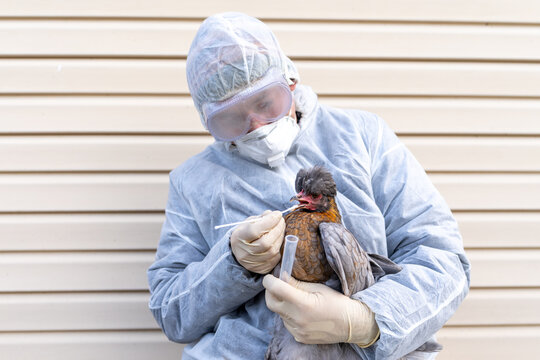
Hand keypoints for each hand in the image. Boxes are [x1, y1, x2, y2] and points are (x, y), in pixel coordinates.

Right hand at [230, 210, 284, 273]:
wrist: (240, 252)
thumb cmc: (246, 234)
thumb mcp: (249, 223)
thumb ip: (261, 218)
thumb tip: (273, 215)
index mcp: (239, 238)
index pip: (254, 231)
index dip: (269, 222)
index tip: (278, 214)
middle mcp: (245, 253)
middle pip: (266, 242)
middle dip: (278, 229)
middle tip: (281, 220)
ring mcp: (253, 263)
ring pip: (273, 250)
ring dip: (281, 237)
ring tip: (281, 228)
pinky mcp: (262, 269)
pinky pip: (276, 258)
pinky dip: (279, 247)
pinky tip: (278, 239)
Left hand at [263, 274, 378, 346]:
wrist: (351, 325)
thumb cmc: (337, 302)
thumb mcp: (318, 288)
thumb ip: (297, 284)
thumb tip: (281, 276)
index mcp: (303, 303)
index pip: (275, 289)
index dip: (269, 281)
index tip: (270, 277)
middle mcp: (297, 319)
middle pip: (270, 303)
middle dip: (270, 292)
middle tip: (277, 285)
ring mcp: (297, 331)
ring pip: (279, 313)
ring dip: (281, 304)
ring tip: (294, 299)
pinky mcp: (299, 337)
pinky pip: (287, 323)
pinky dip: (289, 315)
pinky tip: (301, 312)